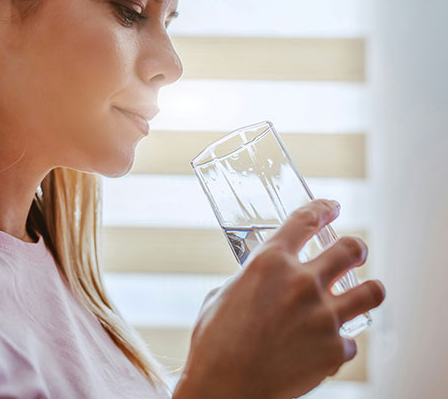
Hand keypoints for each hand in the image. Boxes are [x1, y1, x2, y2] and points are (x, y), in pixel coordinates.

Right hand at [172, 199, 385, 398]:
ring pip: (373, 291)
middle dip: (355, 247)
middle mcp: (302, 283)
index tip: (331, 206)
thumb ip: (250, 280)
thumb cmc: (214, 342)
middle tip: (353, 251)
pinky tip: (324, 346)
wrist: (224, 387)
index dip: (323, 207)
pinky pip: (350, 340)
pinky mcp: (333, 350)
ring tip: (362, 294)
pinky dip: (339, 342)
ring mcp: (323, 317)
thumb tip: (260, 281)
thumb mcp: (222, 296)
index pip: (305, 219)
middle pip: (351, 249)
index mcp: (269, 263)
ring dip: (367, 290)